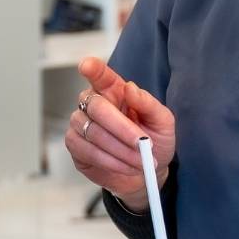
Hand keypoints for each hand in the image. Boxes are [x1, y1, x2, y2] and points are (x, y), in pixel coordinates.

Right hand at [64, 56, 175, 205]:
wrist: (146, 173)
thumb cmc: (154, 142)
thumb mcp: (163, 122)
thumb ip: (149, 104)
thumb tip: (131, 89)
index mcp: (113, 91)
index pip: (99, 75)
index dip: (92, 69)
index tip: (87, 65)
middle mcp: (92, 104)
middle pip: (97, 107)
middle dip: (122, 128)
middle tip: (143, 143)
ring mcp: (80, 125)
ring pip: (93, 132)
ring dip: (120, 150)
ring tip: (141, 162)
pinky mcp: (75, 147)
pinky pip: (88, 152)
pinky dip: (111, 162)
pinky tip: (127, 167)